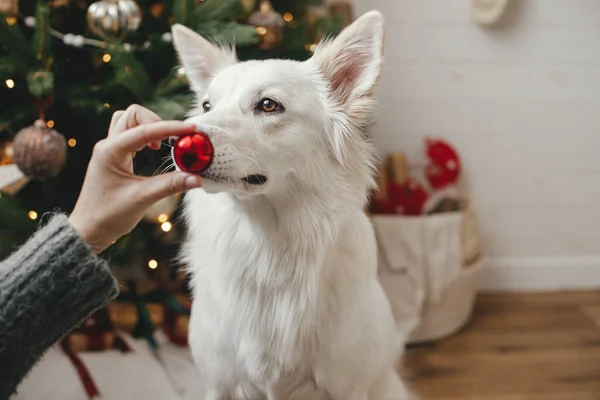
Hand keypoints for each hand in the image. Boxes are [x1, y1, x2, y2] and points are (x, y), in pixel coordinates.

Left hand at [68, 105, 201, 252]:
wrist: (88, 230)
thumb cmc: (107, 216)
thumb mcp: (142, 199)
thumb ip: (170, 185)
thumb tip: (196, 178)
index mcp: (110, 152)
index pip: (144, 131)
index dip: (169, 128)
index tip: (190, 129)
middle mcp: (108, 146)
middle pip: (133, 115)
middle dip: (156, 121)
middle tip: (174, 139)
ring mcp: (109, 150)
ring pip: (128, 121)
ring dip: (148, 126)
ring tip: (163, 145)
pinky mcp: (113, 157)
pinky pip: (129, 134)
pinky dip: (144, 135)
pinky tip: (154, 149)